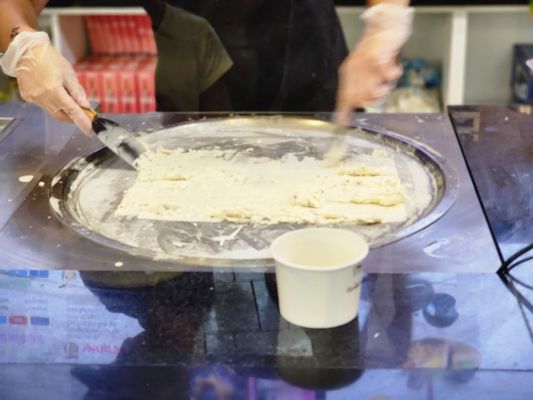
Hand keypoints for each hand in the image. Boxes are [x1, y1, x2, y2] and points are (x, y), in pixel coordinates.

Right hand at [2, 32, 91, 133]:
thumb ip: (77, 91)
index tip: (90, 130)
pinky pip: (43, 105)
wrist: (26, 50)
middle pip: (62, 116)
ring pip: (53, 111)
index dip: (82, 122)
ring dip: (62, 108)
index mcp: (54, 91)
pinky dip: (51, 102)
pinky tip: (51, 90)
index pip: (72, 111)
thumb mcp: (68, 73)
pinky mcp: (27, 97)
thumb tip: (85, 106)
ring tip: (65, 95)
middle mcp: (43, 97)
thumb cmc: (50, 59)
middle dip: (73, 117)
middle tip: (82, 113)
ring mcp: (34, 98)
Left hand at [335, 4, 412, 123]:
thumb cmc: (375, 50)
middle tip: (379, 90)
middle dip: (372, 99)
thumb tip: (351, 108)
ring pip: (373, 90)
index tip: (342, 124)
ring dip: (384, 88)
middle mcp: (354, 70)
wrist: (383, 28)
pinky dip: (392, 75)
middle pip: (360, 98)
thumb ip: (358, 87)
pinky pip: (387, 75)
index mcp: (348, 73)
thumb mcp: (362, 69)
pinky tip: (394, 69)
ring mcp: (366, 65)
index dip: (343, 111)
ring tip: (386, 79)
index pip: (343, 96)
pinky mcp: (379, 58)